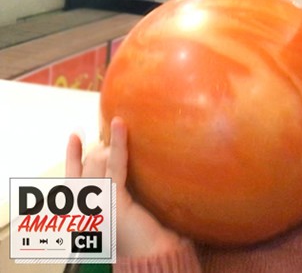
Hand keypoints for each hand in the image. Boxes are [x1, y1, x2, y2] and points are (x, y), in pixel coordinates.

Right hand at [66, 118, 184, 256]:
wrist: (151, 254)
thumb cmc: (142, 234)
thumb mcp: (122, 208)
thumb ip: (115, 190)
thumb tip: (116, 162)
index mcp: (83, 213)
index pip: (72, 179)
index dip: (73, 156)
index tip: (75, 136)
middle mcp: (84, 209)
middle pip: (86, 167)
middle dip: (100, 149)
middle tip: (113, 137)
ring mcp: (95, 204)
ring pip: (97, 163)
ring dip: (109, 146)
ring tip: (120, 131)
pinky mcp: (112, 199)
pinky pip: (114, 164)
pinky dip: (118, 142)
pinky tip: (120, 125)